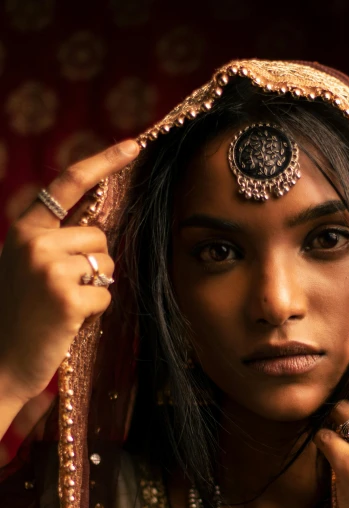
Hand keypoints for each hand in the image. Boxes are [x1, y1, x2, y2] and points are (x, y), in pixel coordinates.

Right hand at [0, 140, 138, 405]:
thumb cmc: (17, 317)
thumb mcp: (24, 266)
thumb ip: (53, 241)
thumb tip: (99, 227)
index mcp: (23, 229)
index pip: (68, 184)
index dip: (103, 161)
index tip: (134, 144)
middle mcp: (34, 241)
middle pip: (99, 236)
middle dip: (94, 264)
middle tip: (65, 291)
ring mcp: (49, 268)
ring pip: (106, 265)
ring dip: (95, 288)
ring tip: (64, 307)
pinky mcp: (67, 298)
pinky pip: (106, 296)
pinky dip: (95, 312)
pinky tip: (67, 323)